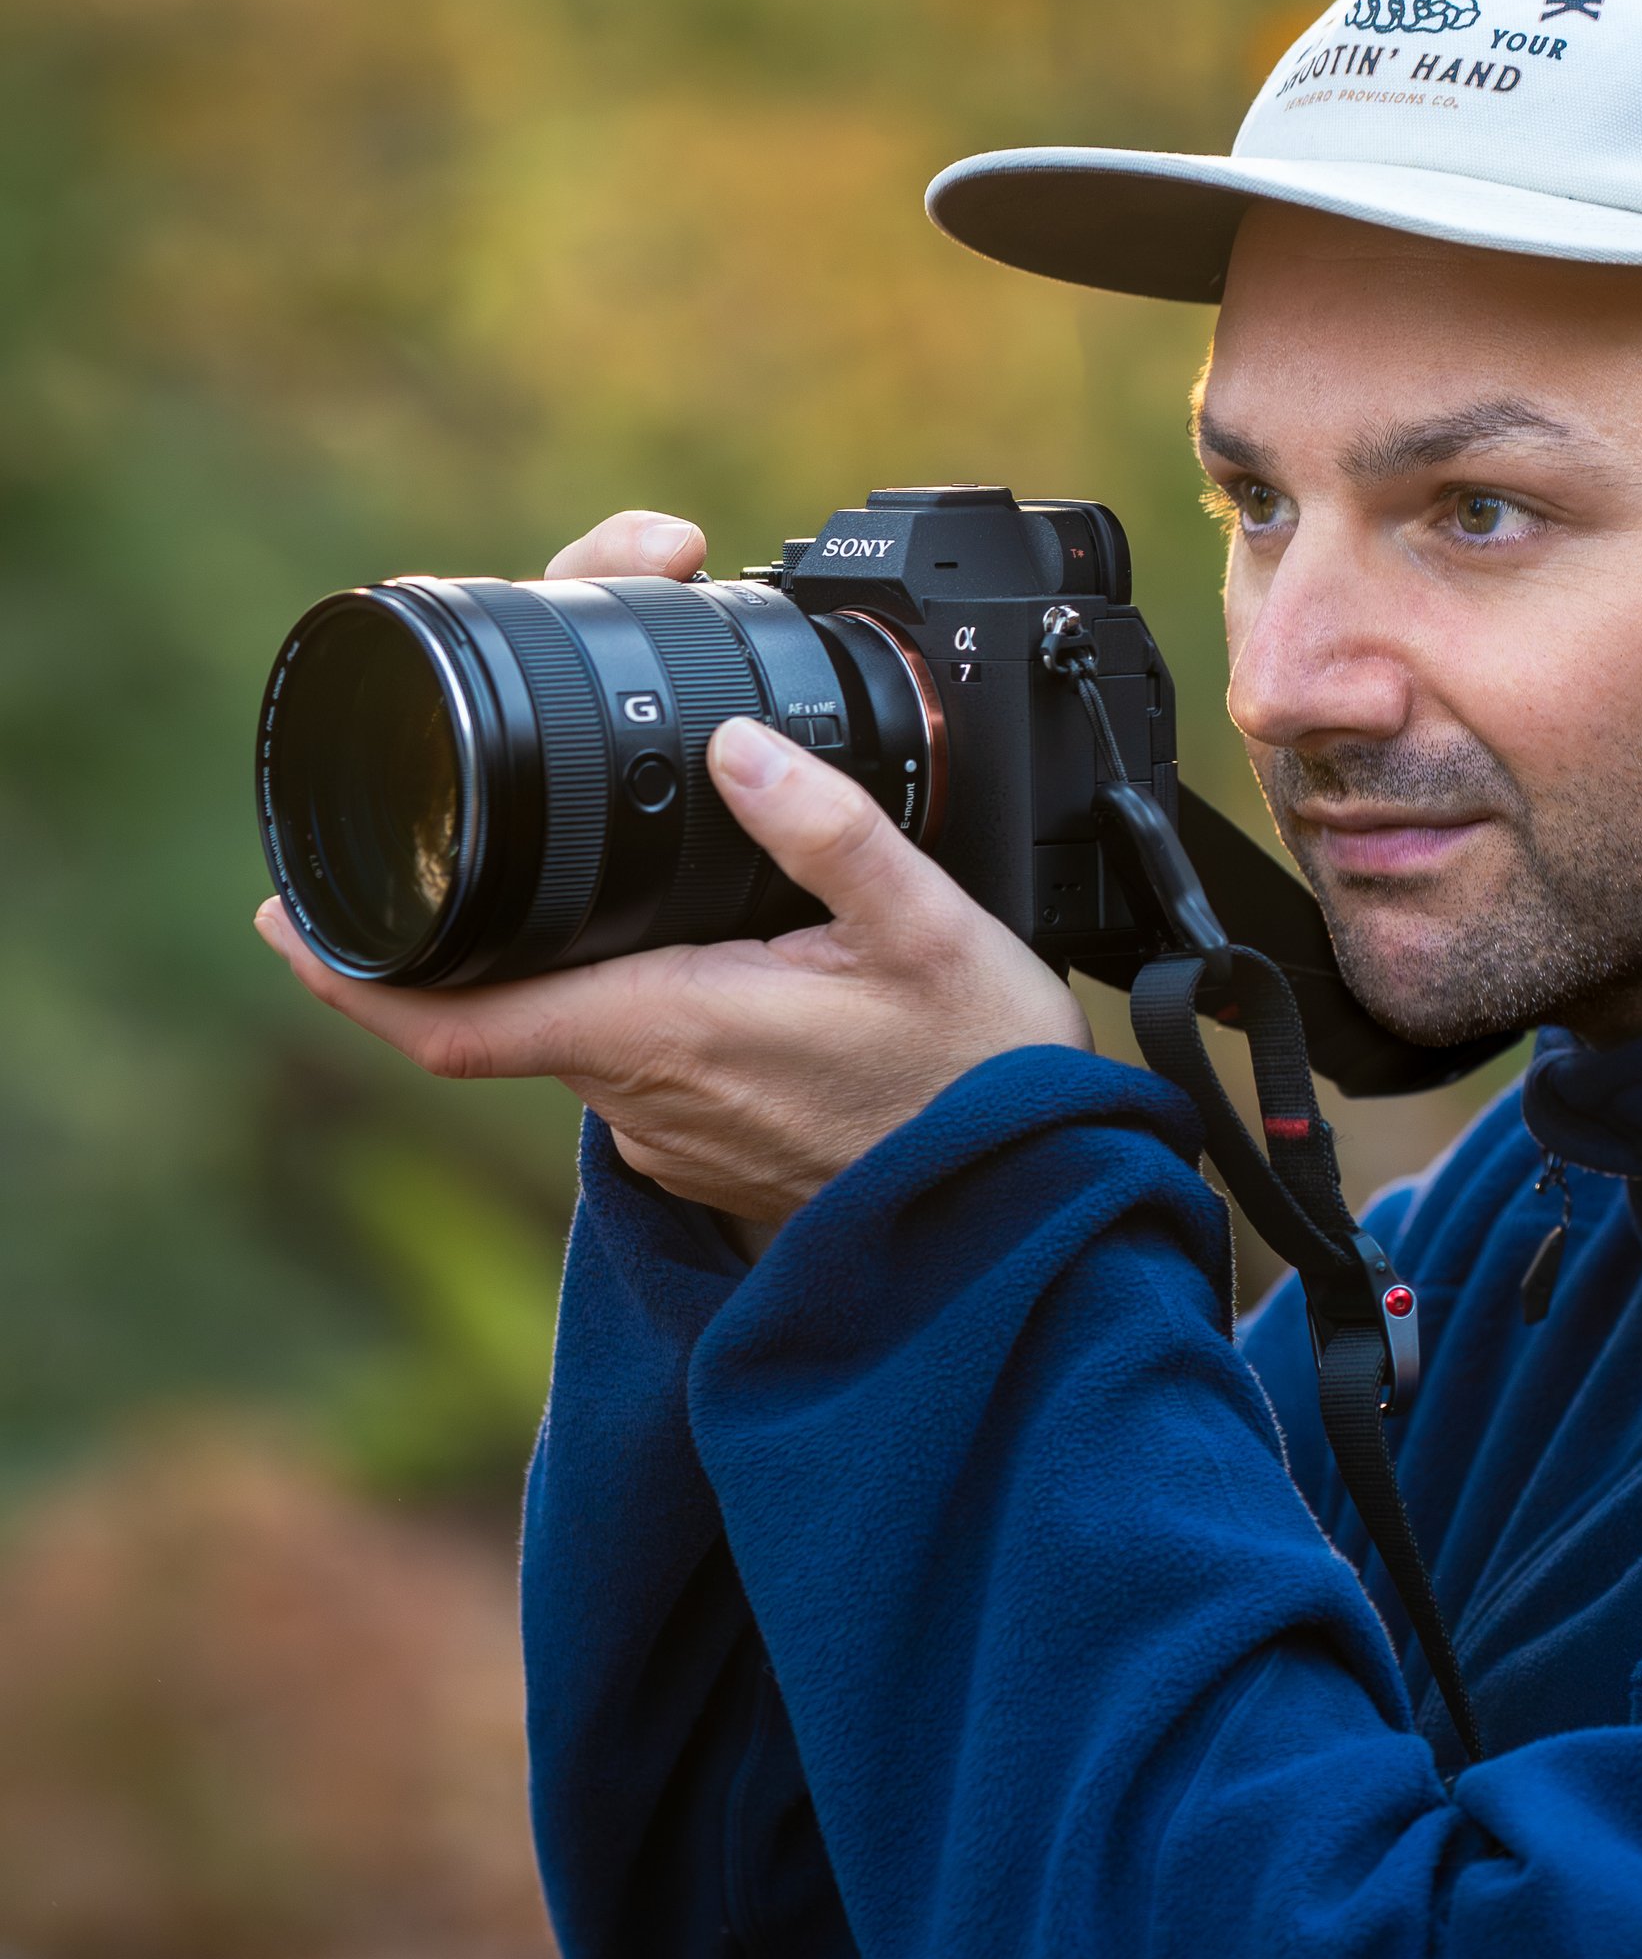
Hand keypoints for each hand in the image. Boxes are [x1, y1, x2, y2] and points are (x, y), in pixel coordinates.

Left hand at [253, 511, 1090, 1235]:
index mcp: (666, 1030)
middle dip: (493, 918)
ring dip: (593, 965)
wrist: (1039, 1214)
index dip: (352, 975)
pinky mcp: (710, 1152)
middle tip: (511, 831)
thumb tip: (736, 744)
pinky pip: (644, 1065)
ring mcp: (671, 1136)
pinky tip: (727, 968)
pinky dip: (651, 1008)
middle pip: (513, 1000)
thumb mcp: (930, 928)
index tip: (285, 922)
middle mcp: (644, 1097)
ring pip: (583, 1028)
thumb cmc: (986, 1086)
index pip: (453, 1022)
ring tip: (670, 898)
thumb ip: (828, 829)